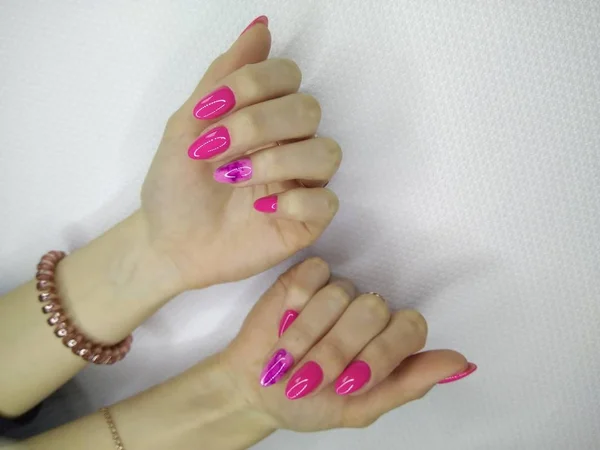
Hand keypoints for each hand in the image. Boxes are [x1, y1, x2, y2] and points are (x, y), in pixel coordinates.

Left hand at [141, 19, 340, 290]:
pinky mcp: (306, 220)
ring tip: (233, 178)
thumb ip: (224, 75)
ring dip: (276, 161)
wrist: (167, 242)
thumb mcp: (187, 123)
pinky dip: (294, 201)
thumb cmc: (176, 183)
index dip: (252, 86)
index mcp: (264, 115)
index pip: (287, 76)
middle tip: (215, 149)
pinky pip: (327, 201)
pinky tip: (260, 210)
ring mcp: (301, 182)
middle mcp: (289, 143)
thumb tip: (261, 26)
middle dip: (258, 125)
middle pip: (308, 110)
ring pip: (327, 152)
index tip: (207, 113)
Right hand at [221, 258, 475, 430]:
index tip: (348, 383)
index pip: (409, 328)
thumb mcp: (360, 408)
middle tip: (309, 377)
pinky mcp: (306, 276)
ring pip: (340, 294)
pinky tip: (283, 322)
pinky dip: (296, 302)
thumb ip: (409, 384)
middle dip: (336, 350)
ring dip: (308, 335)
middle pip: (373, 311)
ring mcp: (338, 292)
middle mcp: (369, 313)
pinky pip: (314, 274)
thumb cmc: (310, 402)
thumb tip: (462, 363)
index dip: (379, 355)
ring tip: (287, 359)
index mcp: (390, 341)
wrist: (257, 391)